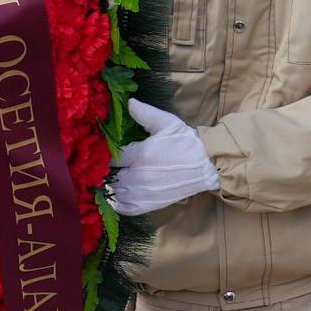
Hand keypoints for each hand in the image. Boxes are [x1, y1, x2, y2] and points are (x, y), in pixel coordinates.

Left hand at [110, 99, 219, 215]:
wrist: (207, 165)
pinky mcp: (150, 205)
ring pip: (115, 192)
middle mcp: (138, 176)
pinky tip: (116, 195)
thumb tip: (129, 102)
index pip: (111, 157)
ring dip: (111, 186)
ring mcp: (144, 193)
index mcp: (140, 155)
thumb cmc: (185, 142)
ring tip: (111, 178)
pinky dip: (117, 203)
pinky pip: (125, 208)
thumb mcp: (166, 122)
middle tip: (105, 165)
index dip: (105, 154)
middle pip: (110, 176)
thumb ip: (144, 113)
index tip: (102, 151)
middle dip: (106, 170)